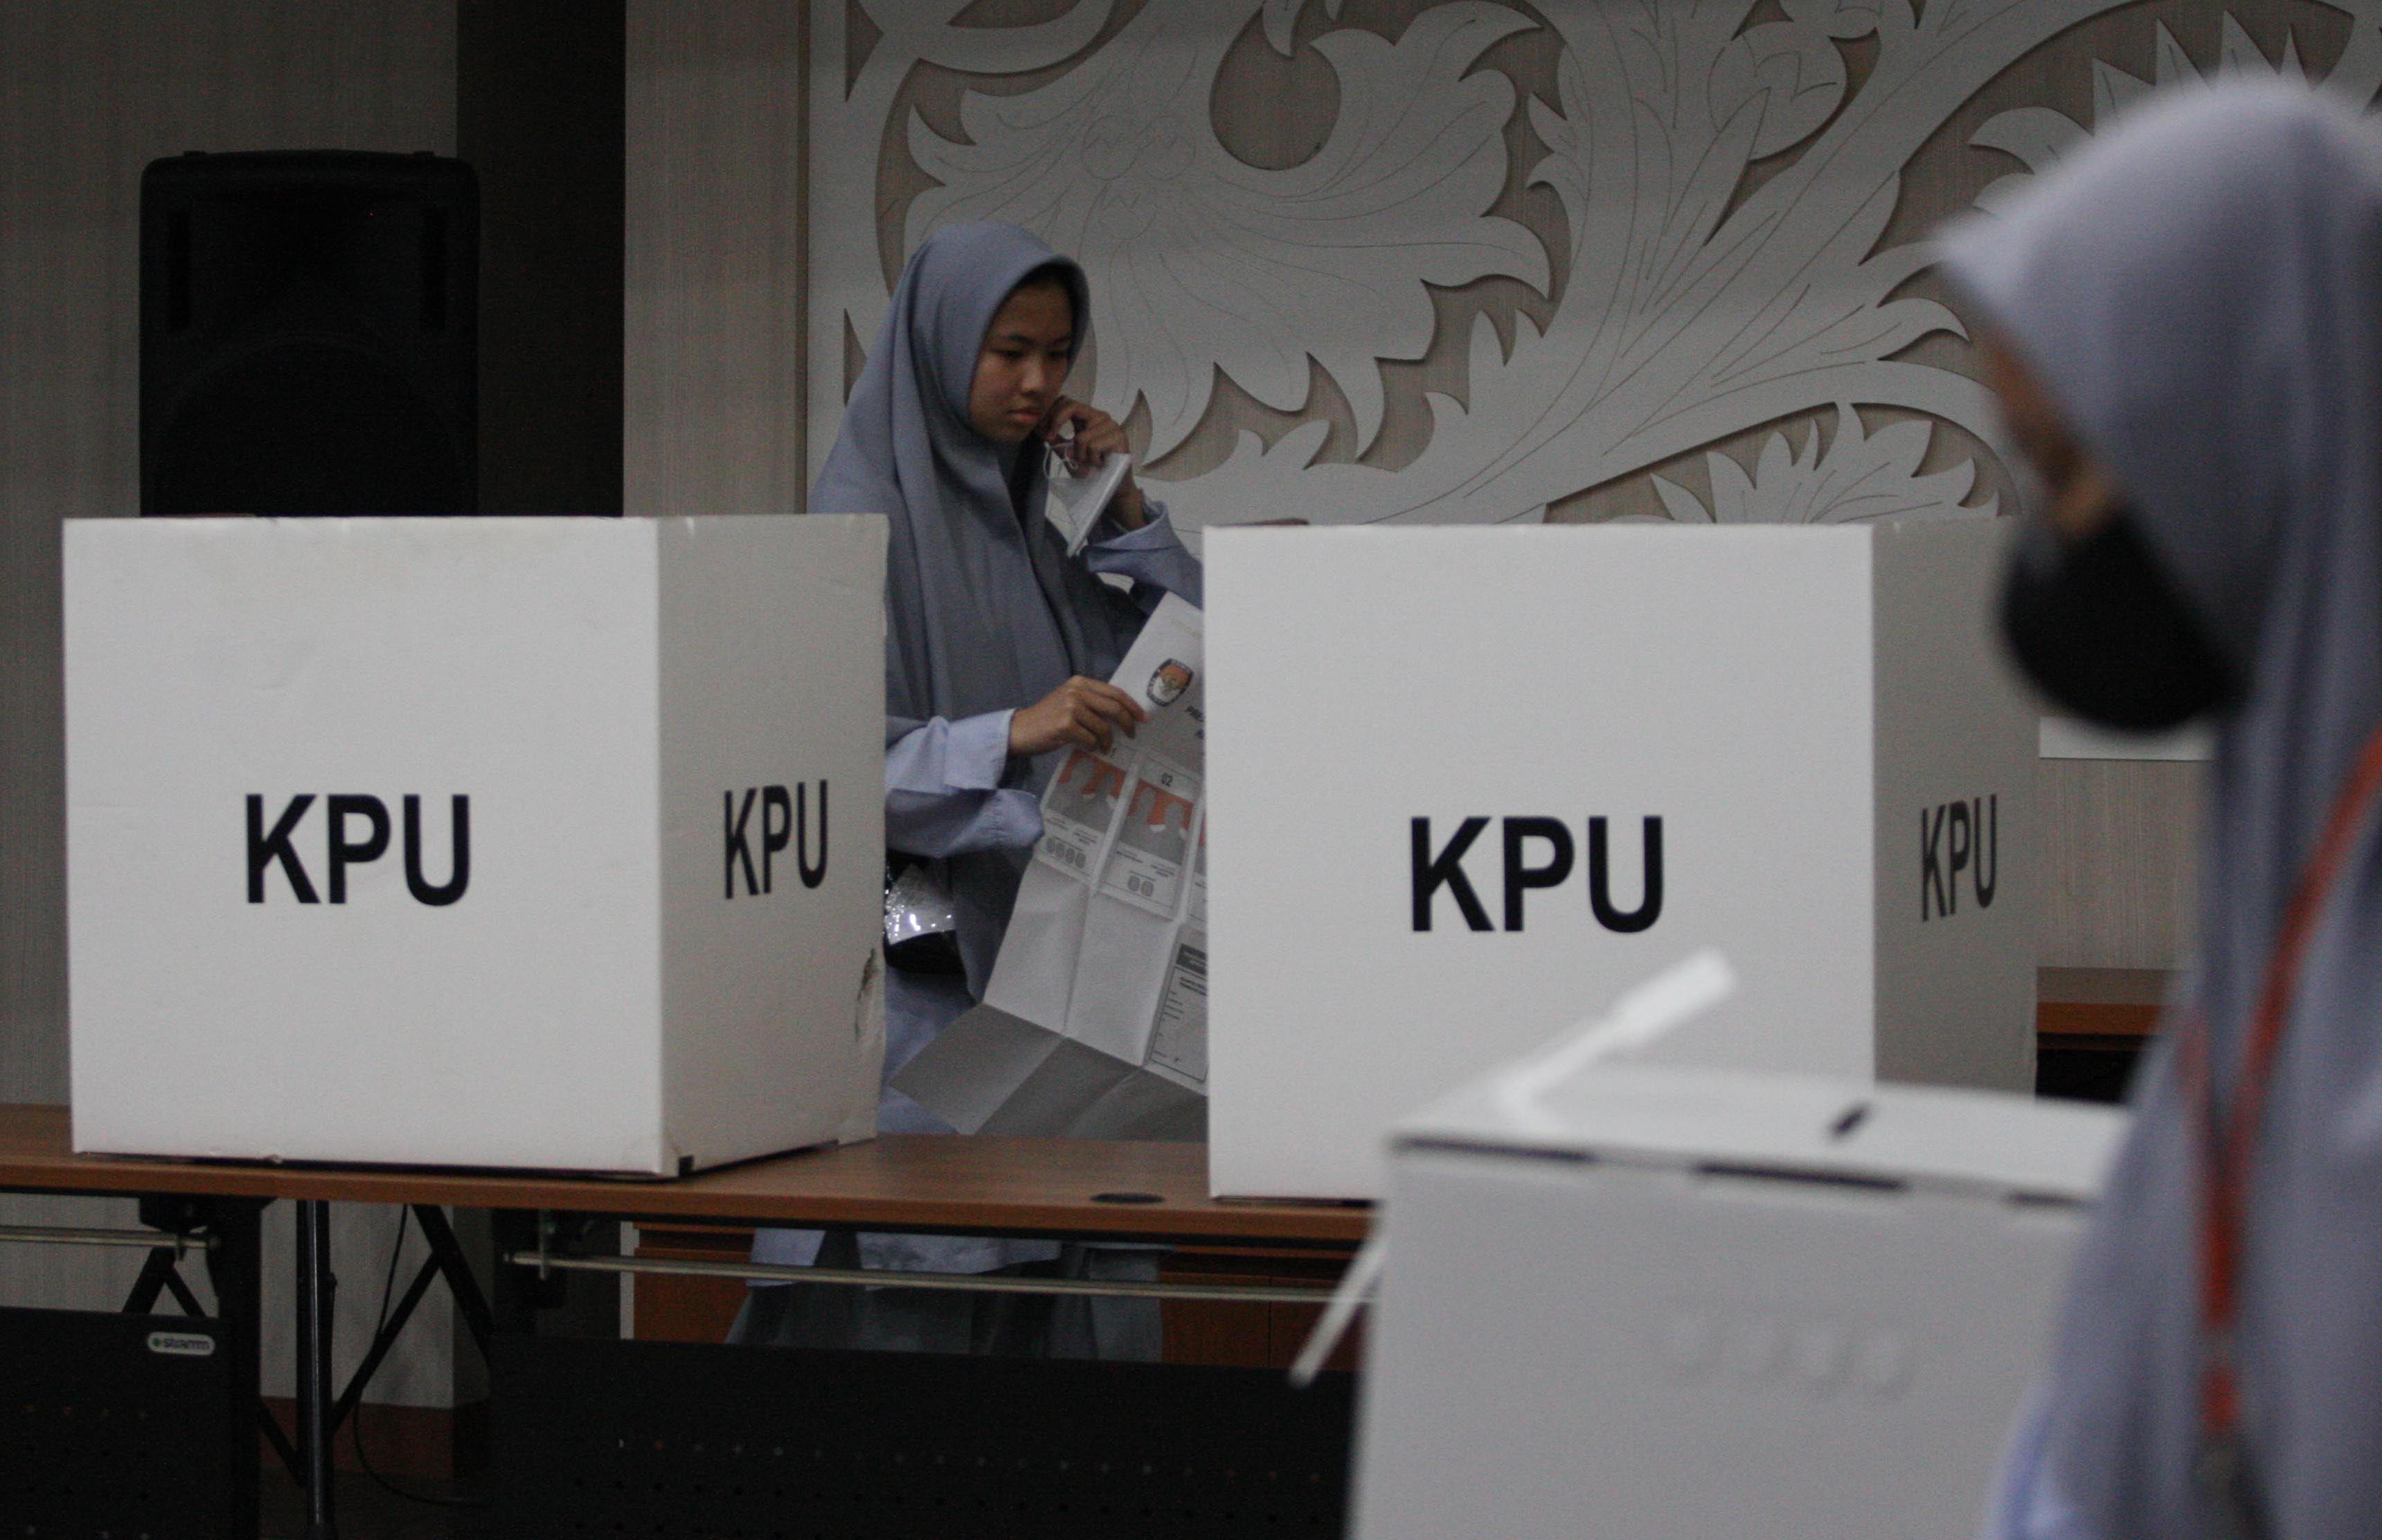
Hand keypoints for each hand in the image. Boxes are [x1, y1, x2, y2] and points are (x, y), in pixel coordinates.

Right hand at [1009, 676, 1148, 757]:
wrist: (1021, 729)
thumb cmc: (1048, 718)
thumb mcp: (1069, 701)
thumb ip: (1092, 702)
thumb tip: (1122, 714)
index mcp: (1080, 682)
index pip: (1114, 692)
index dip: (1131, 705)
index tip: (1143, 717)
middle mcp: (1076, 691)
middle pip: (1114, 707)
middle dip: (1127, 723)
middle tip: (1132, 734)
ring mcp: (1070, 707)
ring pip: (1103, 727)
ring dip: (1107, 741)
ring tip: (1104, 747)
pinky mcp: (1065, 725)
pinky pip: (1091, 739)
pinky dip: (1093, 747)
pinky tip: (1089, 748)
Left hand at [1041, 395, 1146, 527]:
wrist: (1111, 488)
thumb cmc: (1090, 470)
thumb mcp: (1067, 452)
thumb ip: (1055, 439)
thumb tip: (1037, 426)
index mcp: (1086, 417)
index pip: (1066, 401)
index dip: (1051, 413)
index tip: (1044, 432)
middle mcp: (1099, 416)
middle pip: (1071, 406)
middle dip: (1056, 422)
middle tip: (1051, 439)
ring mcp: (1111, 425)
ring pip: (1081, 437)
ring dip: (1080, 456)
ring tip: (1089, 463)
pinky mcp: (1119, 436)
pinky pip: (1093, 447)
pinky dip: (1092, 460)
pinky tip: (1100, 464)